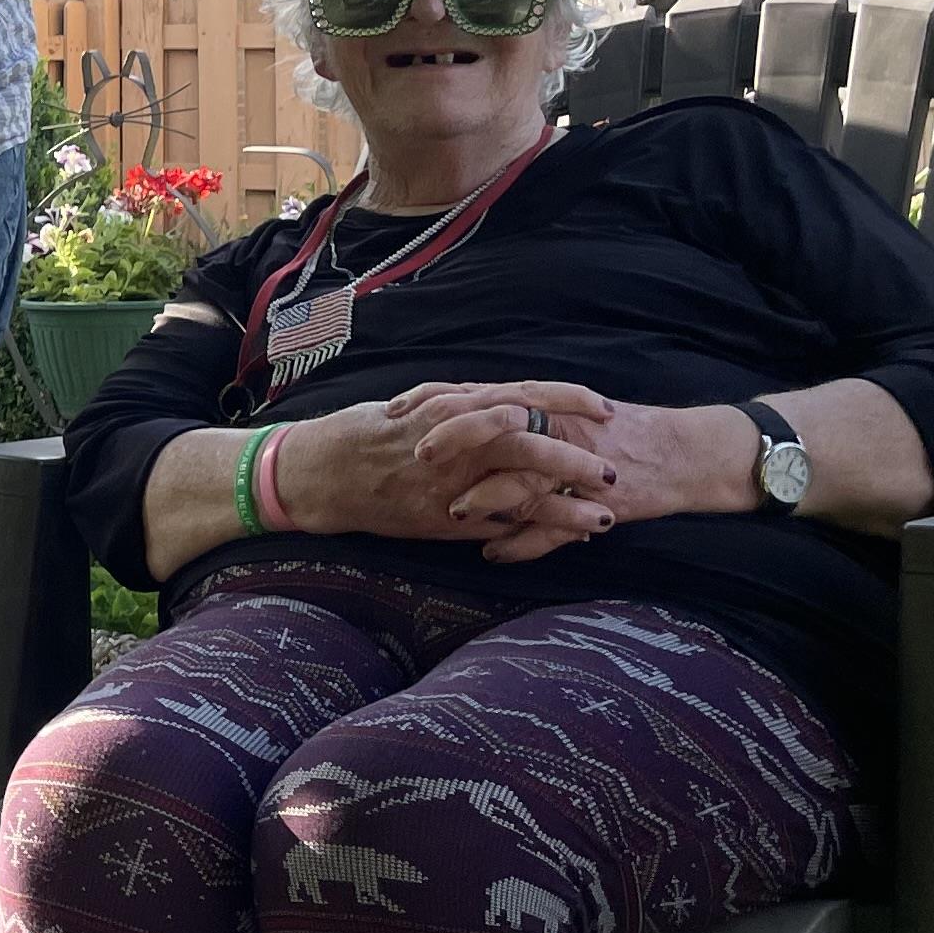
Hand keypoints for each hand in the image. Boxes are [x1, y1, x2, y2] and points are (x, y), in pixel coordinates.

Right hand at [268, 386, 618, 558]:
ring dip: (566, 501)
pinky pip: (496, 523)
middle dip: (576, 455)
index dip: (567, 401)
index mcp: (452, 405)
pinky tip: (565, 537)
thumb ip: (462, 406)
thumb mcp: (416, 405)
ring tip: (605, 513)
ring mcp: (449, 479)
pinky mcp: (441, 516)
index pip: (522, 394)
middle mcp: (454, 439)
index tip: (604, 407)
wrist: (320, 471)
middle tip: (613, 467)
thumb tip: (510, 405)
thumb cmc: (366, 434)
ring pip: (519, 485)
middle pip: (530, 440)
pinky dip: (534, 530)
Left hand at [385, 380, 759, 560]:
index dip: (432, 399)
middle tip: (412, 453)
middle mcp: (553, 423)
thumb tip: (461, 430)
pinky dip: (524, 540)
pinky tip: (495, 554)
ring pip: (524, 470)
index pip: (475, 391)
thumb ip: (513, 425)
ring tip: (452, 511)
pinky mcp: (596, 492)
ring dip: (486, 492)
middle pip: (493, 419)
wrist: (683, 451)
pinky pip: (555, 518)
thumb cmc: (616, 436)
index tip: (392, 411)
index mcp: (538, 403)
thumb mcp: (559, 420)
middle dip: (450, 435)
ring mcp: (575, 457)